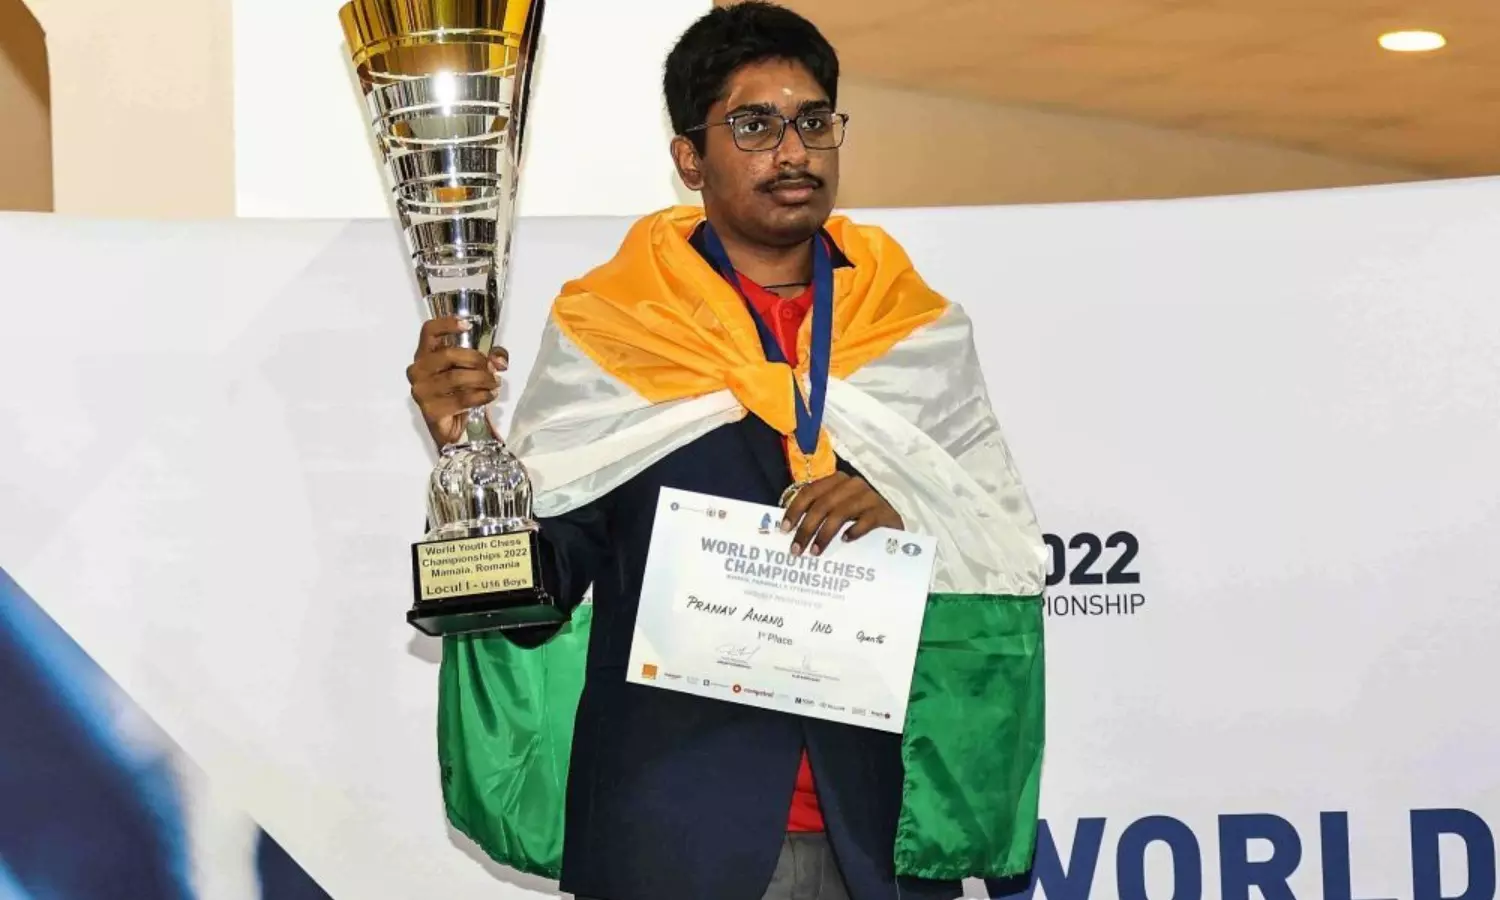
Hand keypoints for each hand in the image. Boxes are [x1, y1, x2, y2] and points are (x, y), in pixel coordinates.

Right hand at [406, 316, 508, 447]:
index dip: (447, 324)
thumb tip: (500, 361)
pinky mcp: (430, 410)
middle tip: (492, 370)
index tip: (468, 324)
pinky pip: (461, 398)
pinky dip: (481, 396)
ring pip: (456, 377)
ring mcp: (421, 391)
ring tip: (494, 384)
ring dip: (482, 379)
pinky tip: (489, 396)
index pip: (429, 332)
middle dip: (476, 360)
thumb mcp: (477, 370)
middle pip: (448, 354)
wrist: (455, 431)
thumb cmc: (462, 394)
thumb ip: (491, 359)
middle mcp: (418, 371)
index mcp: (425, 356)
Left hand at [780, 473, 902, 556]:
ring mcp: (870, 497)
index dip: (795, 510)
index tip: (784, 529)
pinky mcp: (884, 512)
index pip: (810, 491)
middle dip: (806, 528)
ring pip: (841, 512)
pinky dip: (854, 530)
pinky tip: (845, 541)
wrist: (892, 525)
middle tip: (797, 550)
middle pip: (823, 504)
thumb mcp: (836, 513)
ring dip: (824, 534)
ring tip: (815, 552)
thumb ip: (817, 514)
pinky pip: (866, 520)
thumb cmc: (858, 519)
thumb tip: (789, 530)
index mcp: (836, 481)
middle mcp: (852, 484)